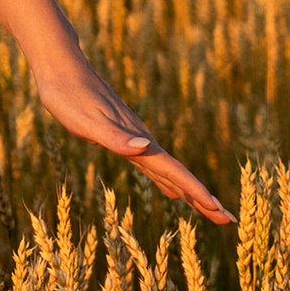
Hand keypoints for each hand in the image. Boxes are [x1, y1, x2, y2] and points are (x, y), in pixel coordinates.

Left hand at [32, 44, 232, 224]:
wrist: (62, 70)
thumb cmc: (69, 96)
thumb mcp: (87, 121)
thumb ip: (116, 137)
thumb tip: (146, 147)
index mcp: (138, 141)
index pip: (174, 172)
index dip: (196, 192)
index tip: (219, 211)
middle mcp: (142, 141)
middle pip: (178, 176)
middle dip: (202, 199)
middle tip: (227, 221)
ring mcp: (135, 139)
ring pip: (169, 173)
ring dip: (188, 193)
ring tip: (209, 210)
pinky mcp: (124, 137)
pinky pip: (153, 167)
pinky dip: (166, 182)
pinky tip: (170, 190)